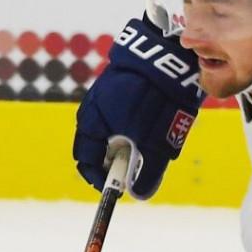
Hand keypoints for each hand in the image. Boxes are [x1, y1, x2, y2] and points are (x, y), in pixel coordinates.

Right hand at [73, 16, 203, 199]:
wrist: (164, 57)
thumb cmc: (152, 101)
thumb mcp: (152, 143)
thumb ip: (146, 170)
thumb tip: (140, 194)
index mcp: (90, 124)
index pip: (87, 161)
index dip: (102, 180)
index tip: (121, 190)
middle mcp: (95, 111)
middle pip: (105, 149)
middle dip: (126, 162)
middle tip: (148, 166)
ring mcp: (109, 99)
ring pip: (121, 134)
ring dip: (139, 144)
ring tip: (161, 140)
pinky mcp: (126, 91)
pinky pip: (131, 118)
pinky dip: (145, 127)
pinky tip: (164, 122)